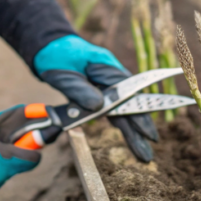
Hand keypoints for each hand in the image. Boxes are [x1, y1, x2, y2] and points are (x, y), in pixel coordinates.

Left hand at [33, 35, 158, 162]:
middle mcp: (112, 76)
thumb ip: (80, 90)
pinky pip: (115, 111)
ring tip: (144, 152)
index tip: (148, 132)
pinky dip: (123, 125)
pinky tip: (134, 139)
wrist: (50, 47)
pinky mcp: (102, 92)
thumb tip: (99, 106)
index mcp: (105, 67)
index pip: (127, 93)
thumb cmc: (56, 57)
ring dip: (134, 131)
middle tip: (150, 148)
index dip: (139, 113)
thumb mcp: (63, 73)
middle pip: (130, 104)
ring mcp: (108, 84)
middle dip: (141, 127)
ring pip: (124, 110)